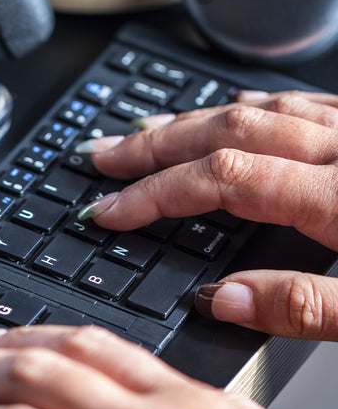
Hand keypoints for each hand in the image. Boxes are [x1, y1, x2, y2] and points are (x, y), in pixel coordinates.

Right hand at [75, 91, 337, 339]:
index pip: (221, 180)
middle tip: (105, 156)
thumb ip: (301, 307)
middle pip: (227, 133)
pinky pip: (304, 101)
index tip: (110, 210)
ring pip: (260, 110)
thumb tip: (221, 301)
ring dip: (194, 121)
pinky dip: (255, 106)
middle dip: (154, 147)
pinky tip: (234, 109)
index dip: (154, 193)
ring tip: (147, 131)